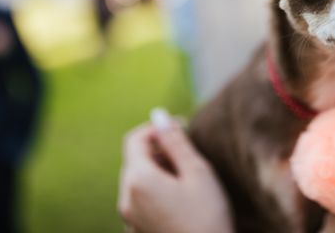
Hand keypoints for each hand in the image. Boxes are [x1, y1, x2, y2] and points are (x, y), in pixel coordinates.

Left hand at [118, 113, 232, 232]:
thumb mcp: (197, 172)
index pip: (135, 139)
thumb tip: (159, 114)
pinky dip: (157, 191)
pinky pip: (141, 201)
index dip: (157, 129)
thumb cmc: (208, 218)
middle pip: (135, 160)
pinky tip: (183, 201)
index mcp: (138, 179)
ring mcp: (129, 219)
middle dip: (159, 151)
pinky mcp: (138, 232)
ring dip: (159, 171)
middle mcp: (126, 198)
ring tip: (189, 180)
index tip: (182, 129)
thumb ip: (175, 140)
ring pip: (138, 181)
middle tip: (190, 155)